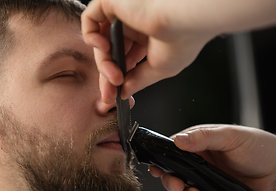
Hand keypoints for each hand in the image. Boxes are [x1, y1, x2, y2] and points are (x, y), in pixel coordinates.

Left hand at [81, 0, 212, 102]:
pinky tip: (104, 48)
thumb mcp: (159, 68)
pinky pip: (90, 20)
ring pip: (101, 42)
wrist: (186, 18)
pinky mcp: (112, 2)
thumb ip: (138, 80)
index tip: (114, 96)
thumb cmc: (183, 39)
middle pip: (110, 53)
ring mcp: (122, 13)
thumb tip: (124, 92)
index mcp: (147, 37)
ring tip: (114, 77)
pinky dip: (91, 37)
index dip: (117, 79)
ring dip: (103, 63)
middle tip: (109, 94)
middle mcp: (134, 24)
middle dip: (107, 76)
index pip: (124, 59)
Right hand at [150, 124, 275, 190]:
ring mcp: (208, 183)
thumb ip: (203, 137)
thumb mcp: (230, 135)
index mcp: (198, 146)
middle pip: (175, 176)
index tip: (157, 169)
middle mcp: (200, 165)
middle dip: (172, 183)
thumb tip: (178, 140)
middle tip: (177, 186)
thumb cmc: (259, 147)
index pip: (172, 153)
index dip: (162, 162)